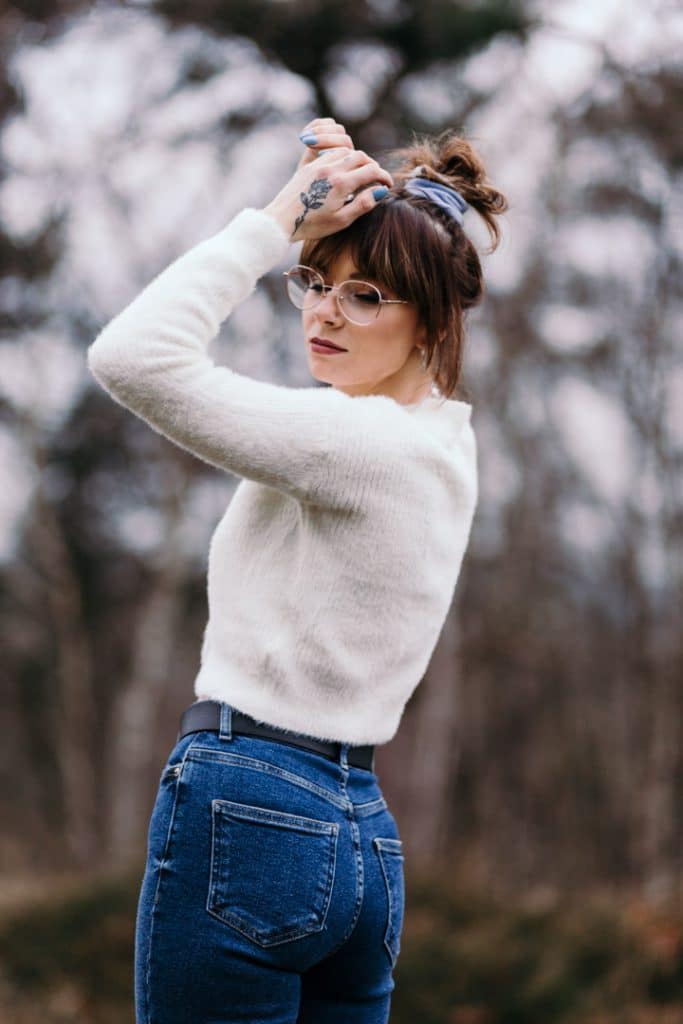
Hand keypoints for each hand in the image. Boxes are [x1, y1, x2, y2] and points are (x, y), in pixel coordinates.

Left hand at [263, 124, 392, 241]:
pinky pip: (331, 152)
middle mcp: (331, 169)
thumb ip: (363, 204)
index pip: (371, 171)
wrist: (281, 220)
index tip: (388, 185)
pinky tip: (343, 169)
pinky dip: (342, 157)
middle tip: (376, 178)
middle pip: (361, 156)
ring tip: (361, 173)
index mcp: (341, 184)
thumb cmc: (312, 225)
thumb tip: (381, 191)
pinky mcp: (309, 165)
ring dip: (357, 159)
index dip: (383, 176)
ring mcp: (319, 165)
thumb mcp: (341, 220)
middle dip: (372, 166)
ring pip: (346, 151)